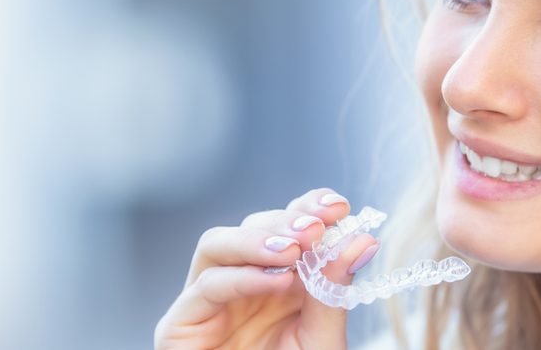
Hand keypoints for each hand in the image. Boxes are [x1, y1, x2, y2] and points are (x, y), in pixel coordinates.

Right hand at [154, 188, 378, 349]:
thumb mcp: (321, 338)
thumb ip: (333, 290)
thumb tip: (361, 239)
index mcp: (276, 279)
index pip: (287, 226)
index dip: (309, 207)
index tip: (339, 205)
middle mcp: (240, 282)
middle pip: (251, 226)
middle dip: (285, 220)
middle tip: (317, 226)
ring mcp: (207, 301)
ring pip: (216, 244)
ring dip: (257, 239)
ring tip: (295, 249)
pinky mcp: (179, 325)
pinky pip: (206, 286)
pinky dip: (243, 277)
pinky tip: (277, 280)